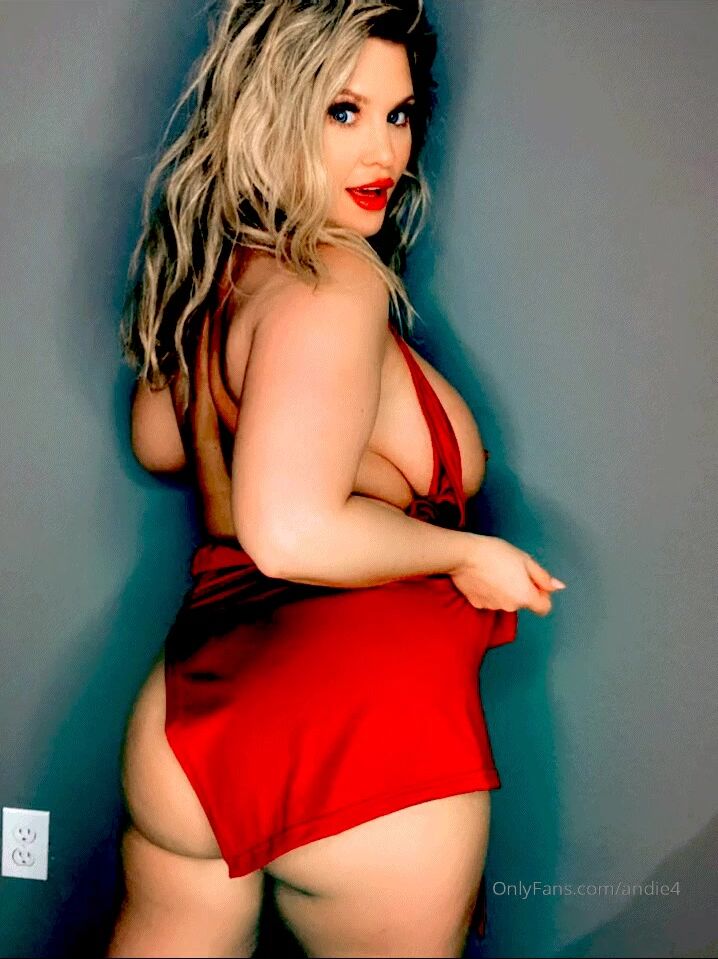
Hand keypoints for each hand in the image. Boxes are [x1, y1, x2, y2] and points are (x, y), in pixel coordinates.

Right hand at [449, 534, 565, 615]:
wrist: (464, 555)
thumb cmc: (495, 553)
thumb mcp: (525, 560)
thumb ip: (543, 577)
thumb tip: (558, 587)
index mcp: (525, 596)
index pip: (544, 608)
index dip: (543, 595)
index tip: (535, 582)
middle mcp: (510, 606)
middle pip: (523, 602)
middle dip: (522, 589)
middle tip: (512, 570)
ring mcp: (492, 607)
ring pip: (506, 601)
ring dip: (505, 590)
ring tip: (495, 571)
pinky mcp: (477, 604)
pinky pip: (490, 600)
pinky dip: (490, 592)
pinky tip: (484, 577)